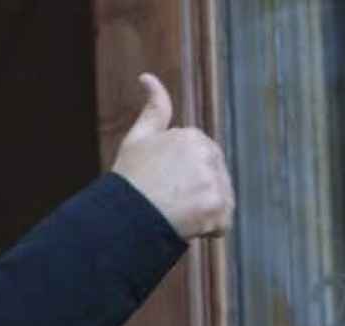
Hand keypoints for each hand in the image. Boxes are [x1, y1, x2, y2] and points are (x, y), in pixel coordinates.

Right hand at [110, 73, 233, 238]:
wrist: (121, 217)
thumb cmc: (128, 180)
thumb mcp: (138, 138)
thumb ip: (153, 108)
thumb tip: (147, 76)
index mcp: (193, 136)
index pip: (200, 161)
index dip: (181, 177)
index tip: (160, 185)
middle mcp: (208, 154)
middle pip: (213, 179)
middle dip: (195, 193)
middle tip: (167, 202)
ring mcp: (214, 181)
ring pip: (219, 200)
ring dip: (202, 211)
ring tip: (175, 214)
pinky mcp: (217, 207)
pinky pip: (222, 223)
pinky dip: (208, 229)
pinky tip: (186, 227)